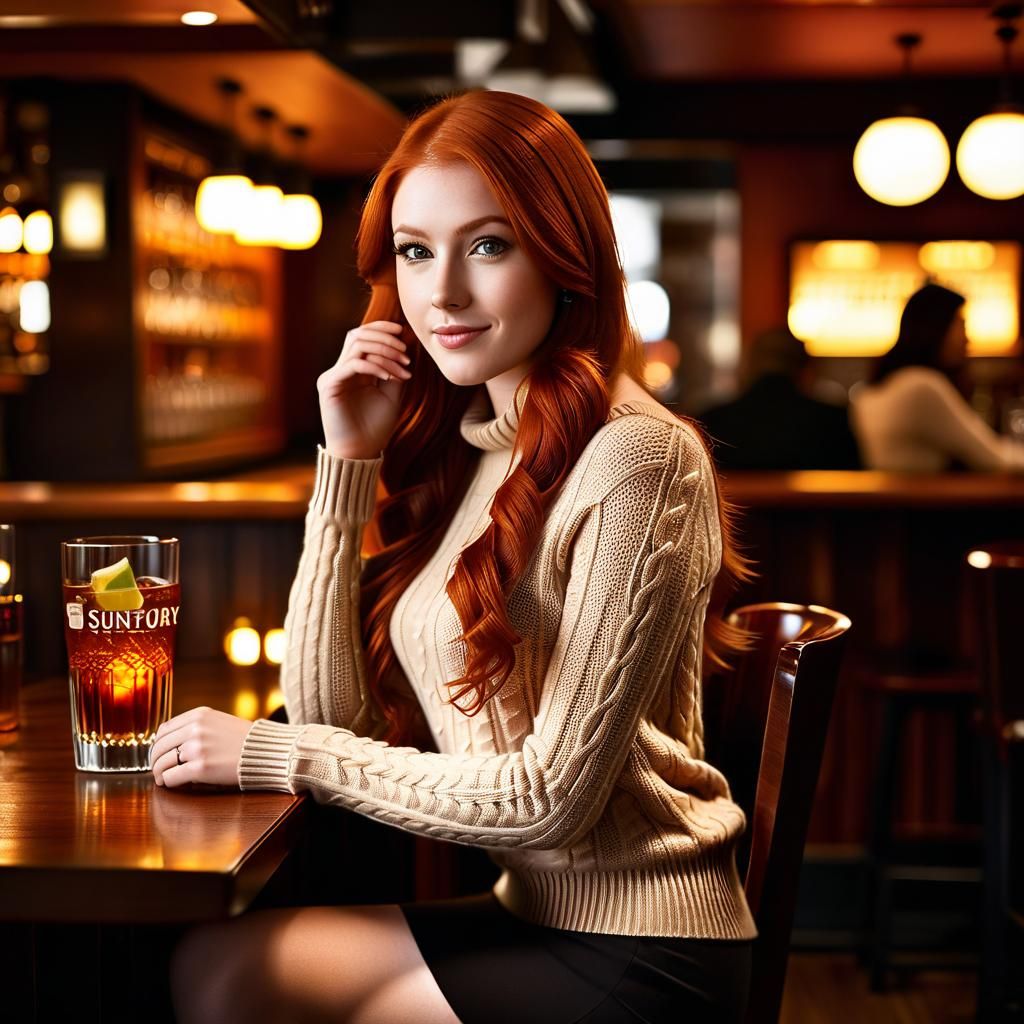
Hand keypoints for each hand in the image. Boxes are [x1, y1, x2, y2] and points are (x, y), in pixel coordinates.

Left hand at [151, 707, 254, 788]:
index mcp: (200, 715)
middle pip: (159, 746)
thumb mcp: (220, 722)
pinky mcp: (200, 768)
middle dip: (155, 760)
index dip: (158, 744)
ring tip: (163, 778)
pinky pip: (171, 777)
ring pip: (162, 763)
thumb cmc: (245, 740)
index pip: (164, 729)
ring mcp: (197, 748)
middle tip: (158, 769)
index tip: (160, 753)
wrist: (266, 752)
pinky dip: (168, 782)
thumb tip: (172, 742)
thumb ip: (197, 727)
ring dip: (159, 773)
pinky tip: (172, 784)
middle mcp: (195, 729)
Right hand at [317, 319, 413, 458]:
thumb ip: (394, 370)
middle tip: (405, 352)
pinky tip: (389, 377)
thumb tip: (405, 348)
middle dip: (385, 338)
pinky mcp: (330, 385)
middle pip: (358, 335)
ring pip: (356, 345)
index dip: (381, 329)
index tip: (404, 333)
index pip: (362, 337)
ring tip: (402, 365)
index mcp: (353, 370)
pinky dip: (374, 366)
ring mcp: (333, 376)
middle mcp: (341, 370)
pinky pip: (352, 364)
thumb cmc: (375, 426)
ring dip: (384, 351)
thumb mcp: (392, 394)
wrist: (361, 451)